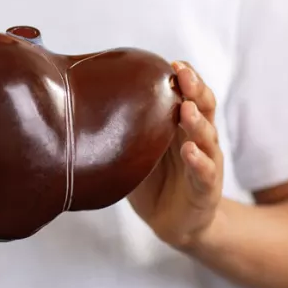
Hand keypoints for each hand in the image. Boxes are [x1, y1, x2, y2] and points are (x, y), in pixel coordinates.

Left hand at [128, 61, 224, 249]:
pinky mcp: (206, 189)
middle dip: (195, 89)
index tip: (173, 63)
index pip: (190, 95)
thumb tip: (80, 111)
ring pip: (207, 137)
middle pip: (204, 108)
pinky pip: (205, 173)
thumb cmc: (154, 183)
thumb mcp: (135, 153)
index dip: (187, 79)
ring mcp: (207, 163)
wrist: (174, 224)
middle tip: (183, 75)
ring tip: (186, 109)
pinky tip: (189, 151)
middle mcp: (199, 140)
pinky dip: (198, 161)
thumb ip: (122, 132)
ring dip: (197, 122)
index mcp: (182, 126)